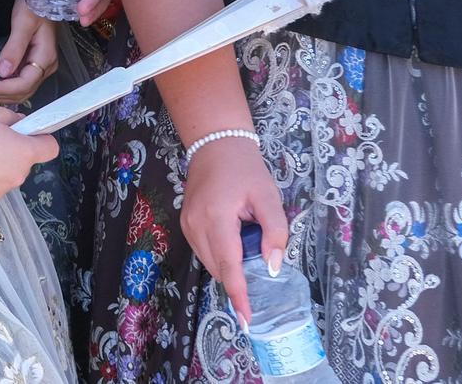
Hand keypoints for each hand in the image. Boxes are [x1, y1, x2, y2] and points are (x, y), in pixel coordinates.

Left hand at [0, 0, 57, 105]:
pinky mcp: (31, 65)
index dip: (2, 88)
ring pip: (19, 91)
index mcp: (45, 58)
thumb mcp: (22, 23)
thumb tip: (3, 72)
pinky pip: (17, 83)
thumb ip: (13, 48)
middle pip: (22, 92)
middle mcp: (45, 67)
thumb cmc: (34, 5)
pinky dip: (2, 88)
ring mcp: (39, 67)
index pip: (24, 84)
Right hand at [0, 105, 57, 206]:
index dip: (42, 138)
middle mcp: (17, 176)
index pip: (50, 148)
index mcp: (23, 152)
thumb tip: (20, 125)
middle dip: (13, 151)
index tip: (28, 133)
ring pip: (6, 175)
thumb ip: (12, 118)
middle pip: (25, 162)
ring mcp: (0, 192)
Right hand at [179, 133, 285, 325]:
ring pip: (210, 262)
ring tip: (249, 251)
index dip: (239, 295)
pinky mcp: (185, 223)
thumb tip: (272, 267)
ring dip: (230, 268)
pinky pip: (204, 251)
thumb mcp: (269, 196)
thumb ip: (275, 232)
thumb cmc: (245, 168)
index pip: (229, 266)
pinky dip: (221, 257)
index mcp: (216, 217)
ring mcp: (187, 225)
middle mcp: (196, 225)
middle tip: (261, 275)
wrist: (216, 143)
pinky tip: (235, 245)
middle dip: (238, 280)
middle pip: (218, 269)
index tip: (247, 320)